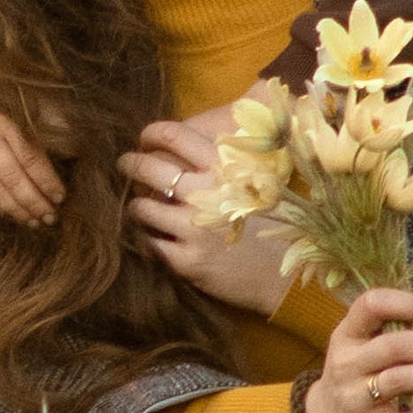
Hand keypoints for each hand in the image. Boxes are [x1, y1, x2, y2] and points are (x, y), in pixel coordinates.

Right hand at [0, 100, 65, 227]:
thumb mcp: (35, 103)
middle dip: (33, 202)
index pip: (30, 159)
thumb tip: (75, 150)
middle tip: (51, 217)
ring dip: (15, 209)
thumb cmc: (15, 94)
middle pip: (12, 178)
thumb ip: (52, 125)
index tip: (61, 197)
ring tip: (34, 222)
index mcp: (9, 122)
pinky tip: (7, 214)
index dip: (46, 181)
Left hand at [120, 111, 288, 313]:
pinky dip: (146, 237)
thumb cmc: (271, 227)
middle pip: (148, 167)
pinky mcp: (186, 261)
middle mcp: (207, 195)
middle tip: (125, 165)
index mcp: (225, 169)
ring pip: (140, 207)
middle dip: (130, 164)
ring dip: (135, 205)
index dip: (151, 133)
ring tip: (139, 206)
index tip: (144, 138)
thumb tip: (179, 148)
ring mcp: (194, 229)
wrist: (286, 278)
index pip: (174, 135)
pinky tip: (153, 235)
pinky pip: (148, 242)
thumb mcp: (257, 185)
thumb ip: (222, 164)